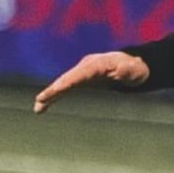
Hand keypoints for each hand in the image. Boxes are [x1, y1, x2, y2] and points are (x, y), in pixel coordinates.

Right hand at [33, 51, 149, 112]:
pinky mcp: (82, 81)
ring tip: (38, 107)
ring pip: (63, 84)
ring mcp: (82, 74)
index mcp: (95, 65)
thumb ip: (128, 70)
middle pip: (66, 79)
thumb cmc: (136, 68)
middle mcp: (85, 68)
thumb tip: (123, 69)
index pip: (78, 75)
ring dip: (50, 95)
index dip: (67, 82)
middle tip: (40, 100)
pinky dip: (56, 96)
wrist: (134, 66)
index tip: (56, 89)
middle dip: (53, 90)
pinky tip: (44, 106)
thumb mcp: (136, 69)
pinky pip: (66, 88)